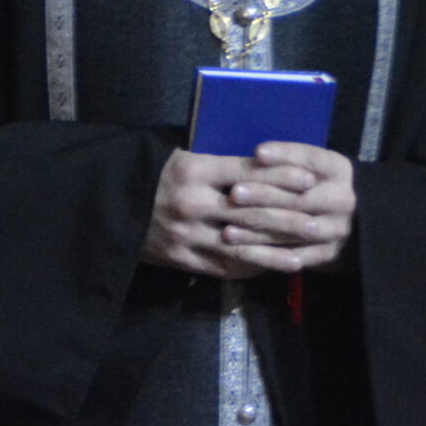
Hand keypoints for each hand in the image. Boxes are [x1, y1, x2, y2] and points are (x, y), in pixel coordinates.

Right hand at [140, 144, 356, 276]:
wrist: (109, 206)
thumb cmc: (153, 175)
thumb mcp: (181, 158)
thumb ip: (219, 164)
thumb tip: (265, 163)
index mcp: (192, 168)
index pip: (246, 172)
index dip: (280, 176)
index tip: (308, 179)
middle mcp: (191, 201)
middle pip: (249, 211)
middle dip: (286, 217)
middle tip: (315, 220)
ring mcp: (186, 234)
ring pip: (239, 244)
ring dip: (273, 250)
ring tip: (303, 252)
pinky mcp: (180, 258)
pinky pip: (222, 266)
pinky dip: (249, 267)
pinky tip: (271, 267)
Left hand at [214, 142, 355, 273]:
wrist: (355, 222)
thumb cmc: (319, 186)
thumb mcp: (314, 166)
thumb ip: (290, 162)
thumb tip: (256, 157)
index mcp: (339, 170)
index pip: (311, 158)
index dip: (284, 154)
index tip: (257, 152)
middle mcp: (343, 199)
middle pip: (300, 198)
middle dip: (264, 195)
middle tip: (233, 194)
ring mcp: (337, 229)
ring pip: (293, 230)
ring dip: (258, 230)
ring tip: (227, 229)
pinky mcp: (328, 254)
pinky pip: (292, 257)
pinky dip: (264, 255)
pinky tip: (240, 251)